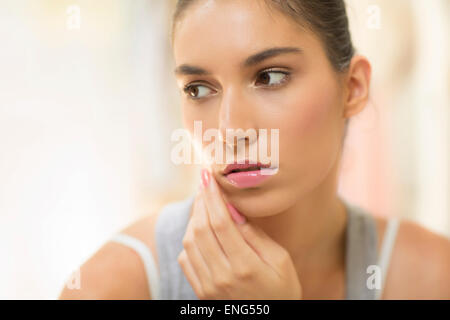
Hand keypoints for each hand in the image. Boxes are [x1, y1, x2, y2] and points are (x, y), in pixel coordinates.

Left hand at [177, 168, 302, 298]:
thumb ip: (255, 236)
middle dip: (201, 201)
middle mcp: (222, 276)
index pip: (221, 223)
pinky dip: (189, 239)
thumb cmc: (282, 290)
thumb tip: (233, 210)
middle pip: (201, 229)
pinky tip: (200, 230)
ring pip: (189, 242)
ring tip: (204, 204)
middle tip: (204, 184)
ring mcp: (208, 286)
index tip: (208, 177)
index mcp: (245, 266)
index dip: (213, 197)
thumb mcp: (280, 261)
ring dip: (194, 218)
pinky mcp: (201, 292)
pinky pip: (185, 259)